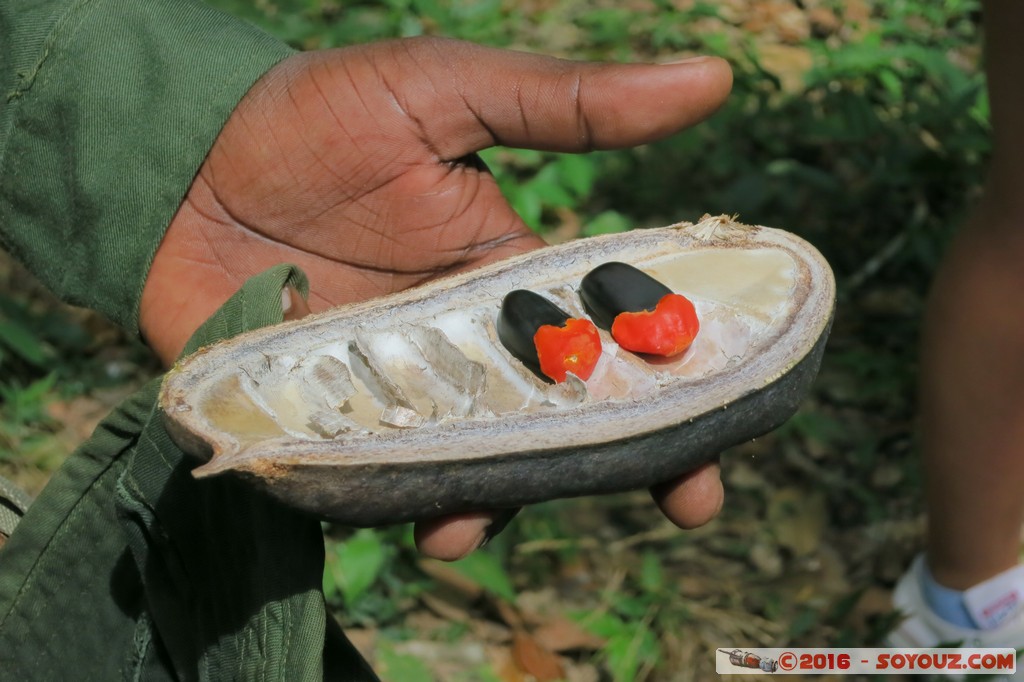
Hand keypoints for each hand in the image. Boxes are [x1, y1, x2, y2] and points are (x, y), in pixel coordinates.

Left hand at [141, 37, 731, 558]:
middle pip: (558, 421)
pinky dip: (394, 502)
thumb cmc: (316, 115)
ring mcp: (399, 391)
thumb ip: (568, 104)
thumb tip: (715, 80)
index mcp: (511, 277)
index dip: (673, 390)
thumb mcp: (446, 93)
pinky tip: (410, 514)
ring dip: (492, 500)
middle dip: (617, 468)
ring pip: (471, 465)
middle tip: (685, 501)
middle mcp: (467, 346)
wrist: (183, 156)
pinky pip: (374, 478)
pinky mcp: (326, 421)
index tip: (724, 436)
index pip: (611, 341)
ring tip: (479, 520)